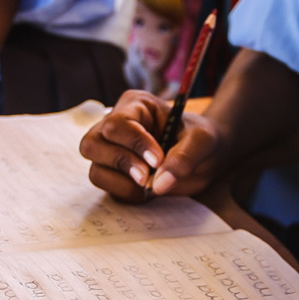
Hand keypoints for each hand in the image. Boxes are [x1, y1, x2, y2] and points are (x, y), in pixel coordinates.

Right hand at [79, 90, 224, 201]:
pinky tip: (146, 191)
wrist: (205, 157)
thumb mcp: (202, 141)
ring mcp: (111, 152)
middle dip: (121, 162)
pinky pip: (106, 187)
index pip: (117, 123)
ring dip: (120, 182)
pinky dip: (124, 193)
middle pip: (92, 144)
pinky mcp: (114, 174)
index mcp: (135, 106)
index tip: (157, 160)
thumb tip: (159, 183)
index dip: (134, 144)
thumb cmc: (201, 139)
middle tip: (146, 177)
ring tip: (149, 185)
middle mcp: (116, 127)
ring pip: (95, 169)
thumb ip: (184, 157)